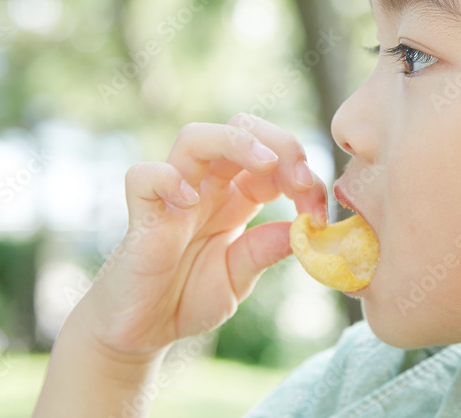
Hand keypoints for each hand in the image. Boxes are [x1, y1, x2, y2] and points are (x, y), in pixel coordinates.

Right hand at [71, 113, 327, 359]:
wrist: (140, 331)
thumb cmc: (186, 298)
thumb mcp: (237, 279)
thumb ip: (264, 251)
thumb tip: (302, 229)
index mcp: (236, 196)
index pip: (274, 159)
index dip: (303, 175)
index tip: (321, 212)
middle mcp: (206, 186)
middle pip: (240, 129)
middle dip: (279, 143)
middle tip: (302, 179)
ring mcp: (172, 195)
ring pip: (195, 137)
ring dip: (236, 141)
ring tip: (266, 164)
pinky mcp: (141, 214)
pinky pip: (144, 176)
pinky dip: (167, 179)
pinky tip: (189, 202)